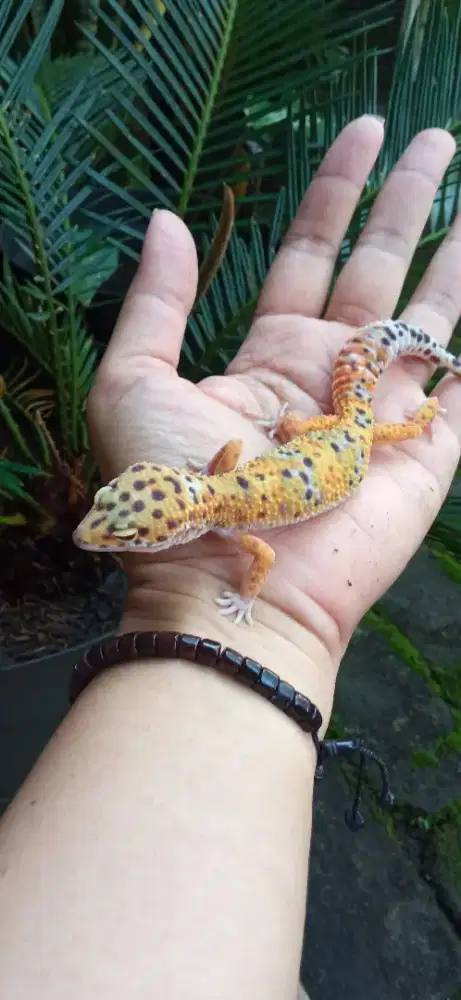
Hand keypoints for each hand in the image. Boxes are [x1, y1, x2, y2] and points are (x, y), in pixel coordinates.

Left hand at [87, 115, 460, 675]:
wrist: (228, 590)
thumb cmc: (172, 493)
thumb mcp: (134, 381)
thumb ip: (157, 300)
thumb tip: (167, 219)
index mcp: (270, 357)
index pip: (311, 254)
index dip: (336, 193)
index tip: (364, 132)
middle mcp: (332, 377)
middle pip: (380, 267)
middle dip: (406, 200)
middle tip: (436, 137)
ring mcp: (383, 412)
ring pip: (431, 311)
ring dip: (454, 249)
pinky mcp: (426, 452)